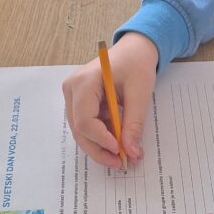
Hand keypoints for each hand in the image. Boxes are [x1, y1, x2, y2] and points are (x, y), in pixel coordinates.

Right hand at [63, 33, 157, 168]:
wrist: (134, 49)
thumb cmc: (136, 64)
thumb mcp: (140, 92)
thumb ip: (134, 123)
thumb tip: (132, 152)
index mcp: (84, 81)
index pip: (84, 119)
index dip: (101, 139)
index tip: (120, 150)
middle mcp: (72, 89)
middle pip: (80, 129)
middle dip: (100, 149)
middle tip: (121, 163)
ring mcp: (73, 96)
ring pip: (82, 131)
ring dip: (101, 145)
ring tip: (122, 156)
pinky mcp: (80, 102)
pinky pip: (88, 125)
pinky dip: (103, 136)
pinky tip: (118, 142)